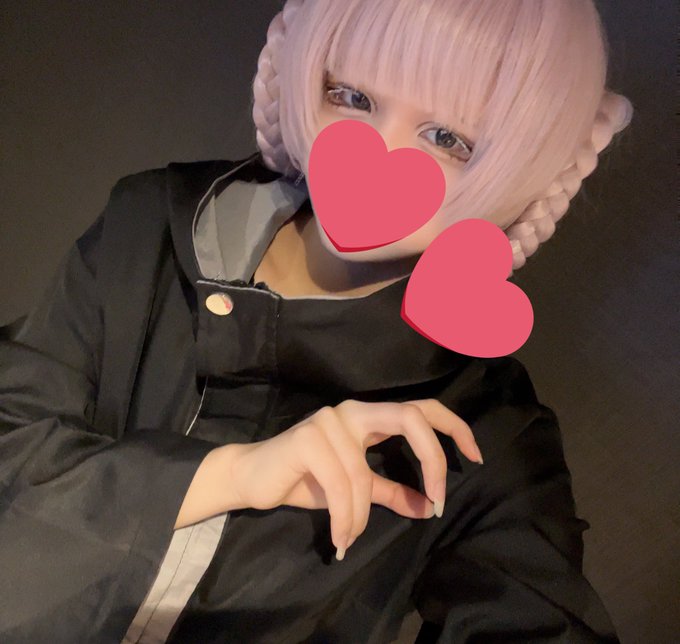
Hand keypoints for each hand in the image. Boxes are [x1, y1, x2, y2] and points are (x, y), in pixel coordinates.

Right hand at [227, 398, 482, 558]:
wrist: (253, 478)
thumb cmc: (305, 479)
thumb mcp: (356, 488)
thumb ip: (390, 492)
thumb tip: (426, 507)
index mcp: (368, 416)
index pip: (421, 408)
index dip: (453, 426)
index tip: (476, 456)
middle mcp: (353, 410)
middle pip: (410, 416)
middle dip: (432, 460)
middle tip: (437, 502)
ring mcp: (329, 420)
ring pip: (365, 474)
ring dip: (360, 515)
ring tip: (349, 537)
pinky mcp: (307, 438)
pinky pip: (341, 485)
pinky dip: (344, 518)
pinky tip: (340, 537)